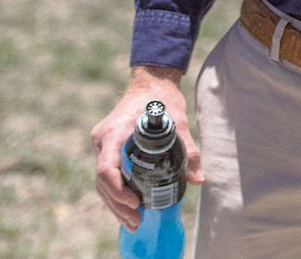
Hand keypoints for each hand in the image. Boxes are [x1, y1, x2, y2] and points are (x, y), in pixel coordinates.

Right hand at [91, 66, 204, 229]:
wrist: (150, 80)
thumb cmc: (162, 99)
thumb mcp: (178, 121)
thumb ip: (188, 150)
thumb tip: (199, 179)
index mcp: (114, 133)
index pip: (107, 168)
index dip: (118, 189)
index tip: (135, 202)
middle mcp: (102, 140)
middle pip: (102, 181)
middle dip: (118, 204)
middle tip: (136, 221)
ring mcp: (102, 144)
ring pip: (102, 181)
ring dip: (115, 202)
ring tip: (133, 221)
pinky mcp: (106, 146)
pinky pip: (106, 173)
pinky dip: (115, 191)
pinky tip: (128, 206)